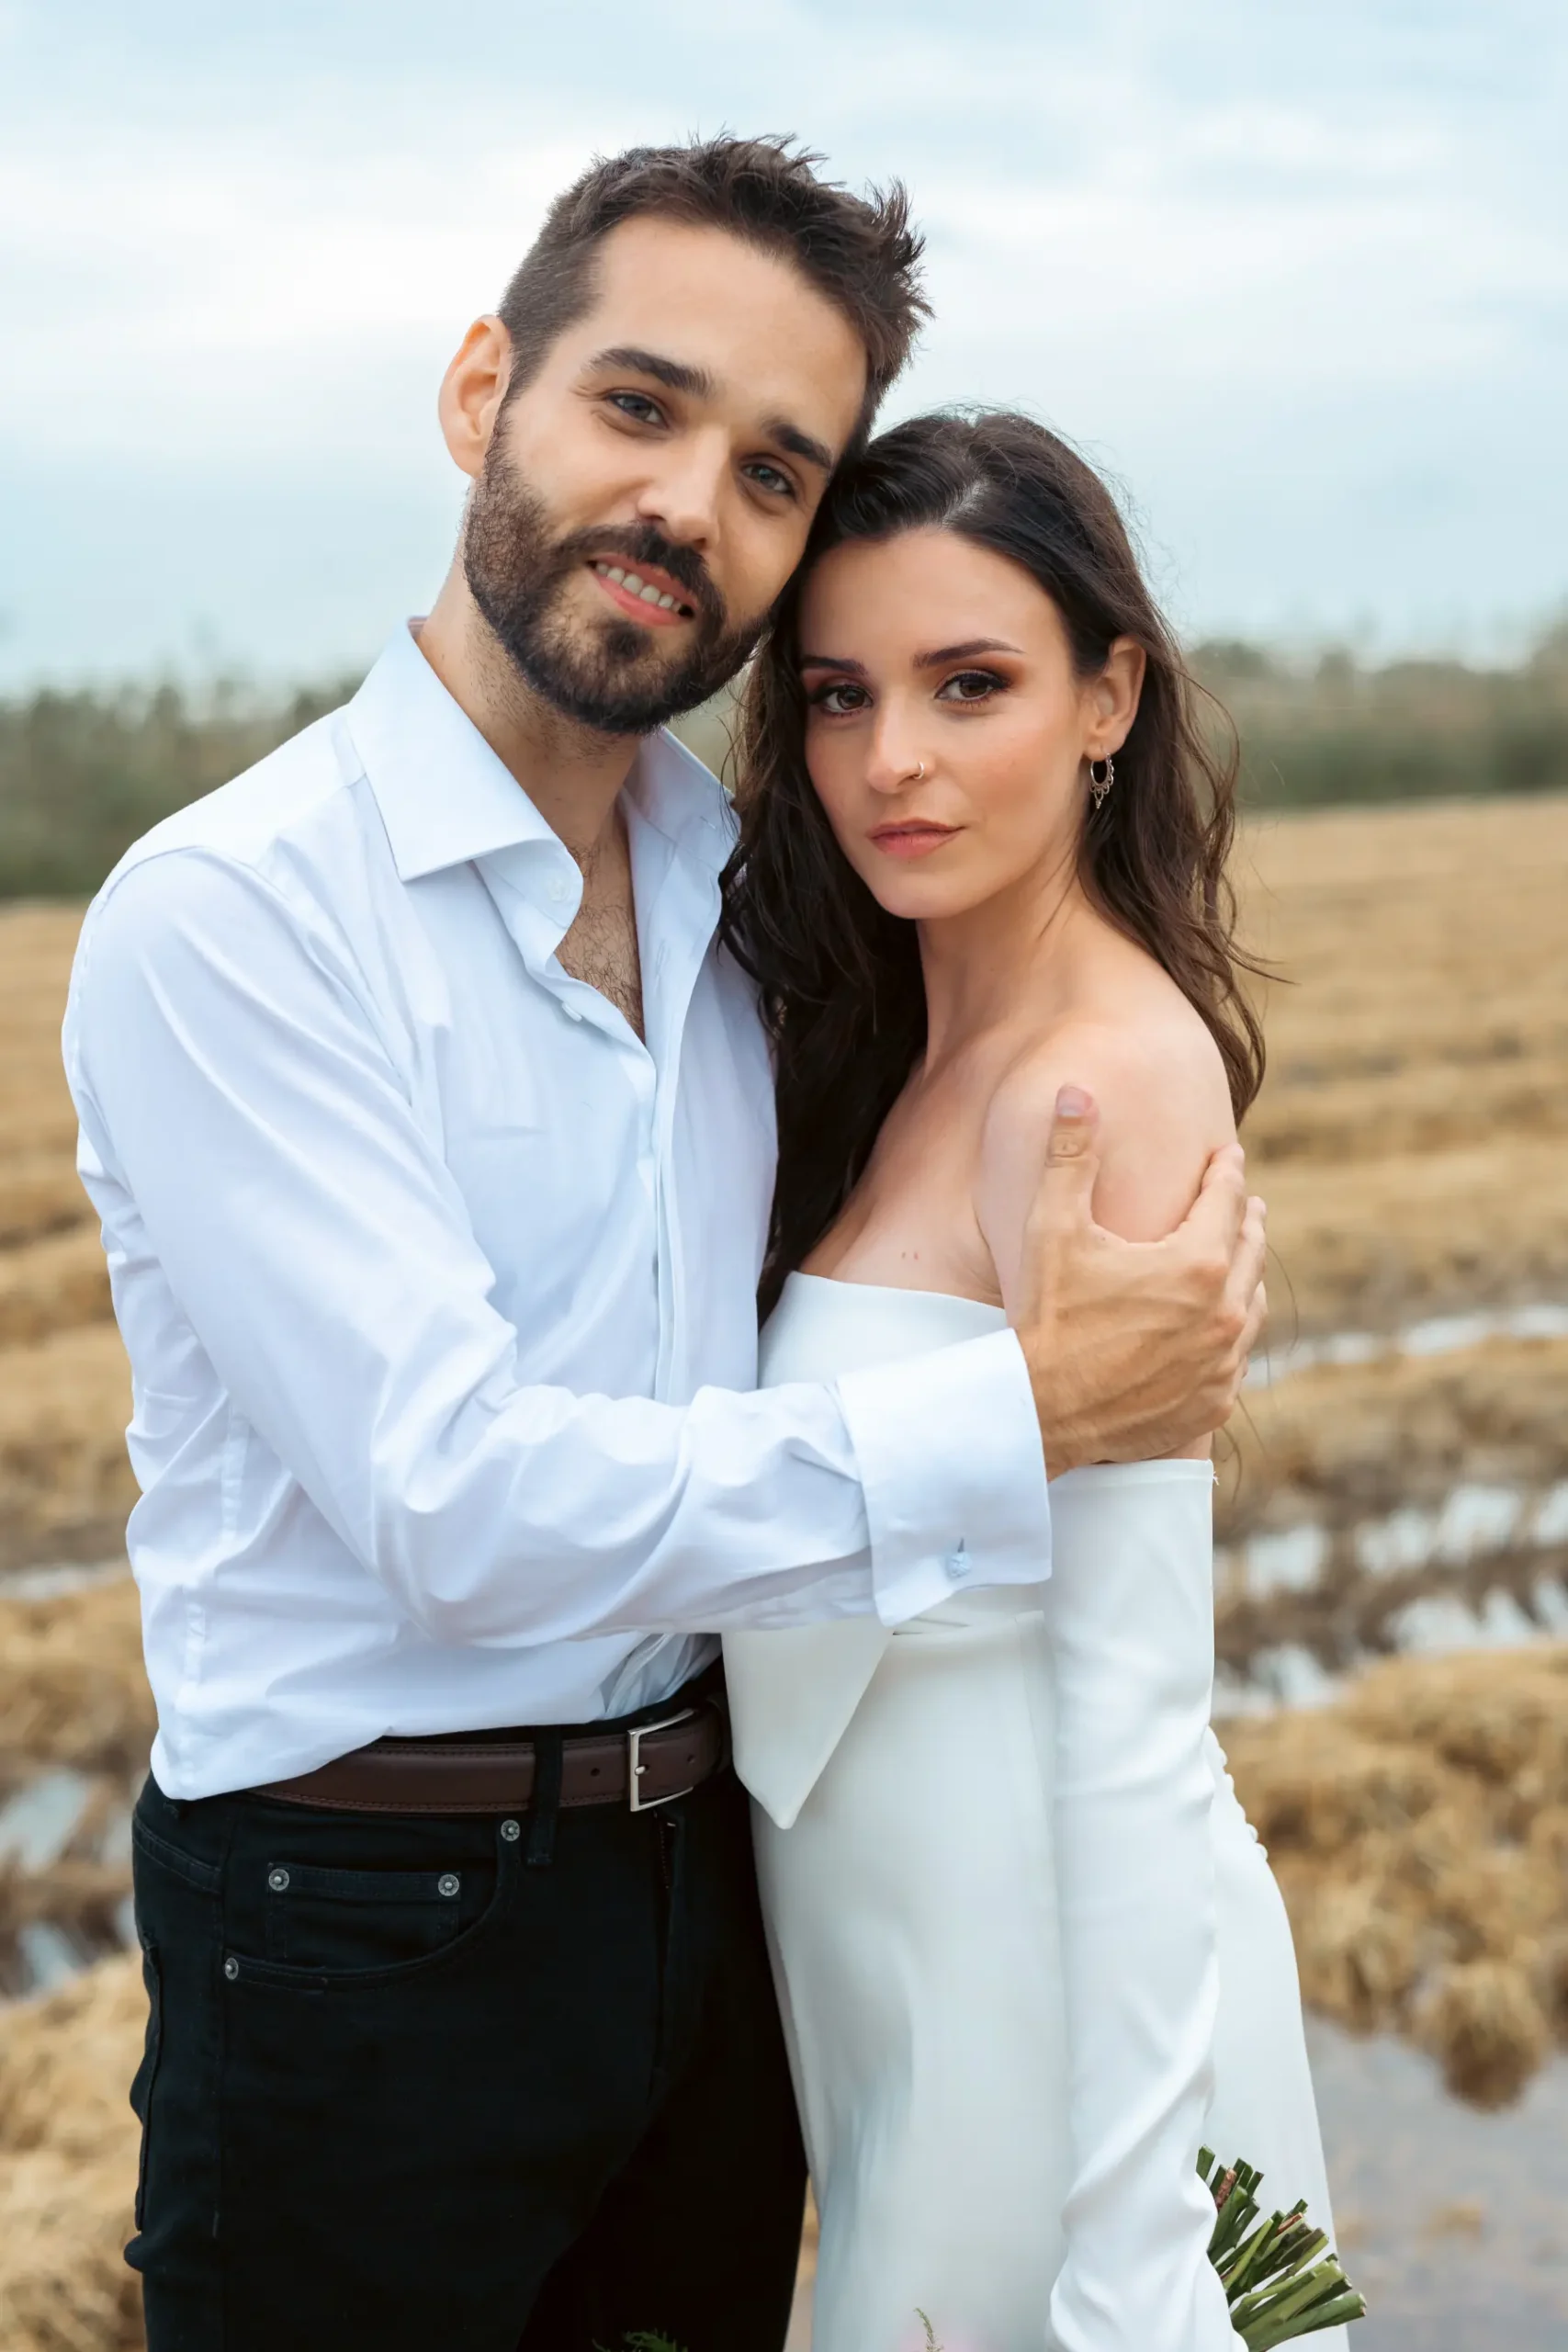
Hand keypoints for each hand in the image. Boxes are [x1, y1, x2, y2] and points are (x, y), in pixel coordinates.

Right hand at [1011, 1086, 1265, 1474]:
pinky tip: (1220, 1330)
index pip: (1226, 1200)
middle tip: (1245, 1202)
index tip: (1228, 1154)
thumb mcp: (1052, 1228)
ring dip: (1246, 1277)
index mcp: (1197, 1264)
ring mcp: (1222, 1364)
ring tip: (1240, 1261)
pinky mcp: (1212, 1404)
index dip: (1226, 1172)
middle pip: (1251, 1250)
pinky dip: (1231, 1337)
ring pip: (1252, 1307)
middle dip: (1246, 1220)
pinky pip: (1236, 1361)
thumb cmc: (1047, 1316)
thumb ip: (1070, 1155)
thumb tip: (1077, 1091)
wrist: (1041, 1412)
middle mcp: (1224, 1314)